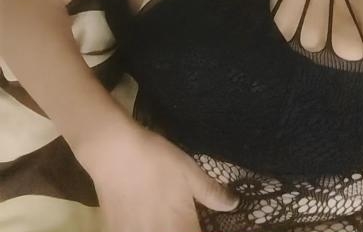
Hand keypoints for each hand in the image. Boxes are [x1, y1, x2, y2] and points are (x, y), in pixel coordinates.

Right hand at [77, 122, 238, 231]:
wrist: (114, 153)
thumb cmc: (157, 160)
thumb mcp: (189, 172)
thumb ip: (211, 193)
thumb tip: (233, 205)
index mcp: (181, 228)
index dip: (202, 230)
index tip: (203, 222)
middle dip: (185, 229)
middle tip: (186, 217)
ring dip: (164, 228)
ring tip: (164, 215)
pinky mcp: (118, 231)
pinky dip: (145, 228)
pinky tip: (145, 216)